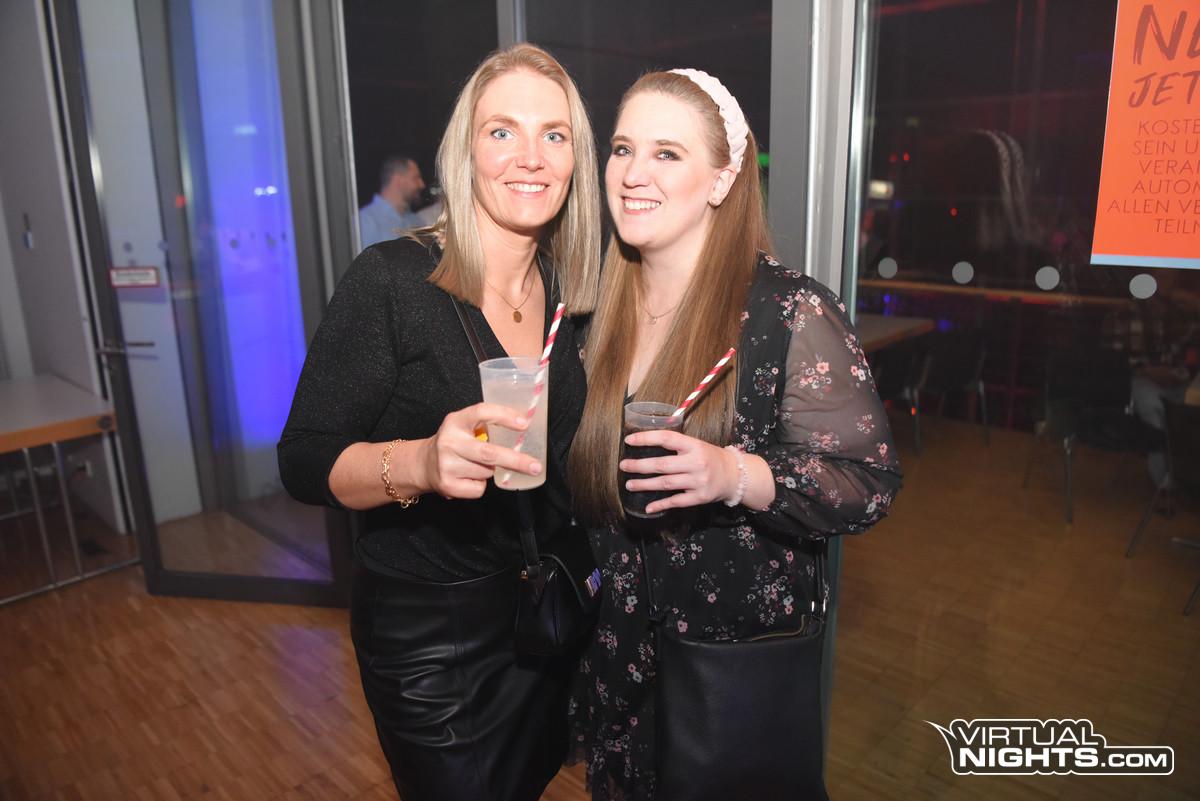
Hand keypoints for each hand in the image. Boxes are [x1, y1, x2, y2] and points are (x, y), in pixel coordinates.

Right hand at [421, 402, 541, 498]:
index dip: (504, 416)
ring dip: (491, 470)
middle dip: (516, 461)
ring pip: (487, 472)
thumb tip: (524, 432)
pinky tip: (468, 477)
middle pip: (489, 452)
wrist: (423, 465)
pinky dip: (480, 485)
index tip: (524, 423)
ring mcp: (446, 464)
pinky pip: (479, 488)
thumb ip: (487, 426)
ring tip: (476, 465)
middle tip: (536, 466)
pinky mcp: (447, 485)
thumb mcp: (464, 427)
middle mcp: (449, 441)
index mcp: (455, 421)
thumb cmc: (454, 443)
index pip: (481, 412)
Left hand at [620, 429, 738, 514]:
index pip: (666, 439)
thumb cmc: (710, 458)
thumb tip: (646, 442)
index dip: (646, 439)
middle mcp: (696, 463)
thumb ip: (676, 445)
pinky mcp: (700, 497)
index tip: (629, 440)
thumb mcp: (696, 445)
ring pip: (666, 483)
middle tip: (623, 466)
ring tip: (629, 484)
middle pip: (662, 464)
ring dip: (645, 485)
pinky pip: (676, 501)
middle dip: (639, 466)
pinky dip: (661, 505)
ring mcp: (698, 481)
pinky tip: (648, 507)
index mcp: (694, 445)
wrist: (735, 475)